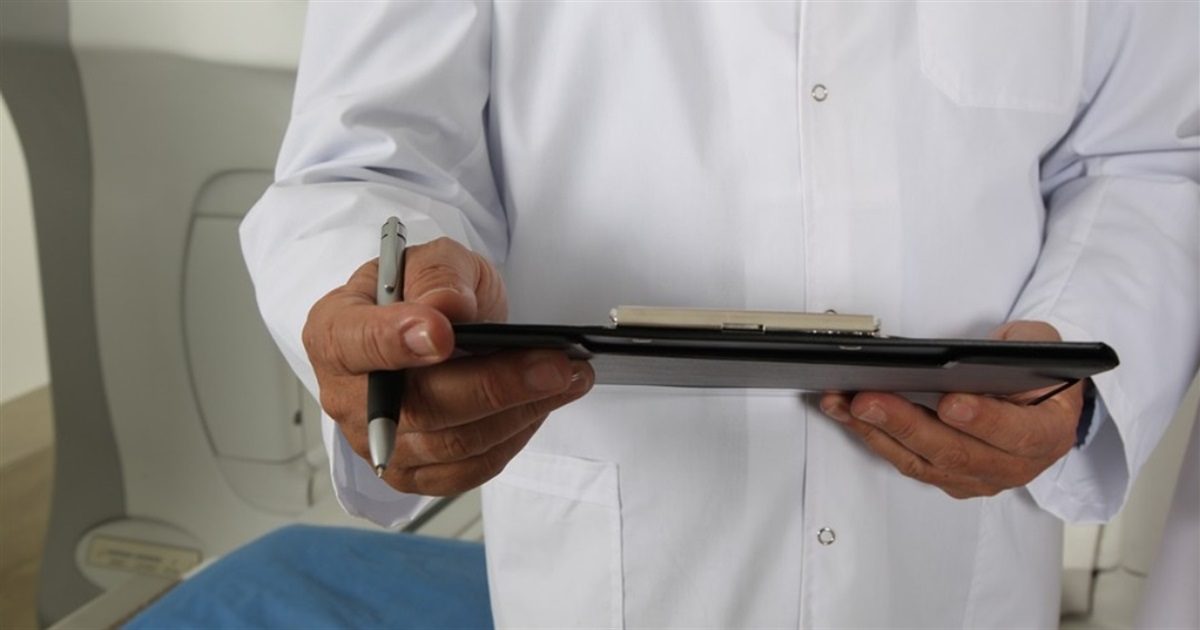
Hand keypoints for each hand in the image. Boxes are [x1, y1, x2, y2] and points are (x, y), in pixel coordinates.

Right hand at [303, 237, 593, 495]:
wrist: (437, 327)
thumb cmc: (426, 292)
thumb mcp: (434, 260)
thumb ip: (438, 275)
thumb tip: (446, 307)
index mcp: (334, 333)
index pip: (356, 343)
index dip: (397, 341)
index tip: (443, 334)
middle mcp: (347, 397)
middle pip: (417, 406)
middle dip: (494, 385)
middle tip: (555, 363)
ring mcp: (380, 444)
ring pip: (453, 443)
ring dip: (520, 412)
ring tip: (569, 377)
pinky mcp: (416, 473)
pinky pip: (470, 468)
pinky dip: (515, 437)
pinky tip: (544, 404)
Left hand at [819, 320, 1083, 498]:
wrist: (1041, 406)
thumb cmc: (1040, 375)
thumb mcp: (1044, 347)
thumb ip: (1021, 345)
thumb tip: (971, 353)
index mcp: (1047, 434)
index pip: (1016, 434)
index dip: (984, 420)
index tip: (951, 402)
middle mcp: (1013, 466)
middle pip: (955, 452)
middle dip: (906, 424)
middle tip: (868, 400)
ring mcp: (977, 477)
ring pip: (922, 462)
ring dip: (876, 432)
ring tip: (843, 404)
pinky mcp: (947, 478)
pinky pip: (906, 462)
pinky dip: (872, 437)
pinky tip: (846, 414)